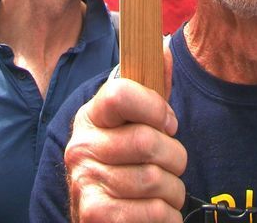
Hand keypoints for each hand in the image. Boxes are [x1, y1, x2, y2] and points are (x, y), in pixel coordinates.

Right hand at [65, 75, 186, 222]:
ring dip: (174, 189)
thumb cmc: (123, 164)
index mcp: (91, 117)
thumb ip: (151, 91)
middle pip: (147, 141)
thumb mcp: (133, 124)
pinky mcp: (95, 216)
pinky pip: (153, 213)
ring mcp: (85, 183)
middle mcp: (81, 147)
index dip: (155, 107)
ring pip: (155, 179)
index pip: (120, 94)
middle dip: (175, 156)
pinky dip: (168, 216)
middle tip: (173, 164)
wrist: (99, 215)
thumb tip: (163, 49)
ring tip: (166, 190)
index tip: (169, 123)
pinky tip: (159, 211)